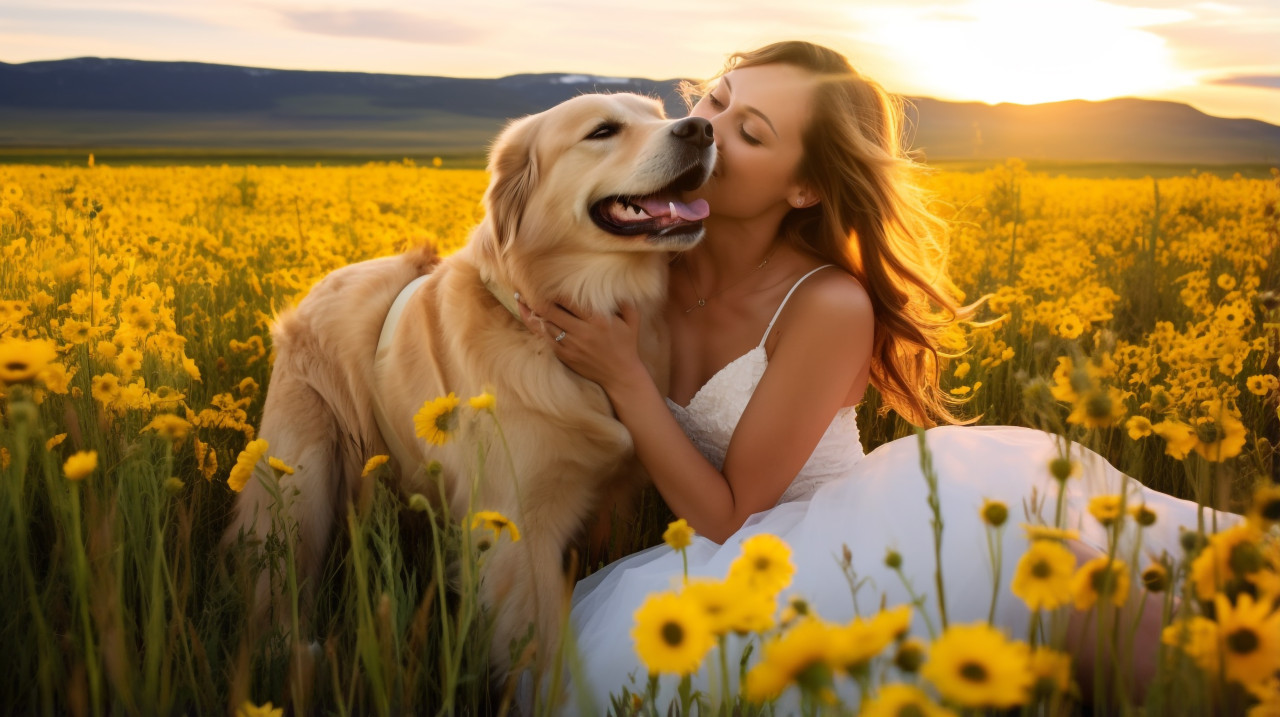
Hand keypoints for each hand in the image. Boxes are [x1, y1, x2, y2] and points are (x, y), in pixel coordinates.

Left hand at [515, 293, 646, 391]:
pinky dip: (535, 326)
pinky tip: (528, 316)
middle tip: (526, 285)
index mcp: (598, 320)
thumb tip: (616, 282)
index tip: (547, 280)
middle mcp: (582, 332)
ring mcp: (571, 345)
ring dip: (531, 310)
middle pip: (550, 310)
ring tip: (521, 298)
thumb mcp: (632, 320)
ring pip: (543, 324)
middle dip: (536, 297)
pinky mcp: (564, 355)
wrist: (620, 375)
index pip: (569, 300)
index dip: (555, 289)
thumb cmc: (626, 344)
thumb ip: (625, 300)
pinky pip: (545, 338)